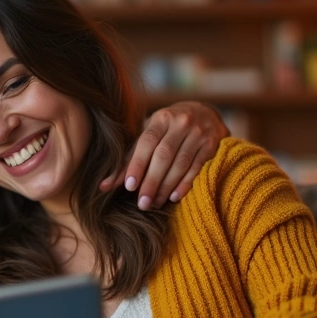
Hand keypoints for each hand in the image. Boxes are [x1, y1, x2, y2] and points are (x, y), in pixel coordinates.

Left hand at [99, 101, 228, 209]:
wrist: (206, 114)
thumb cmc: (169, 128)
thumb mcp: (151, 133)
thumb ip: (130, 157)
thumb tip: (104, 185)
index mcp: (161, 118)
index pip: (147, 142)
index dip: (137, 164)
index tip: (129, 186)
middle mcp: (181, 123)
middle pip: (163, 156)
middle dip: (151, 181)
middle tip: (142, 203)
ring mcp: (198, 134)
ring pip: (180, 164)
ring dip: (166, 187)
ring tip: (155, 203)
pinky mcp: (211, 146)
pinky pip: (197, 168)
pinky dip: (185, 184)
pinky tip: (174, 197)